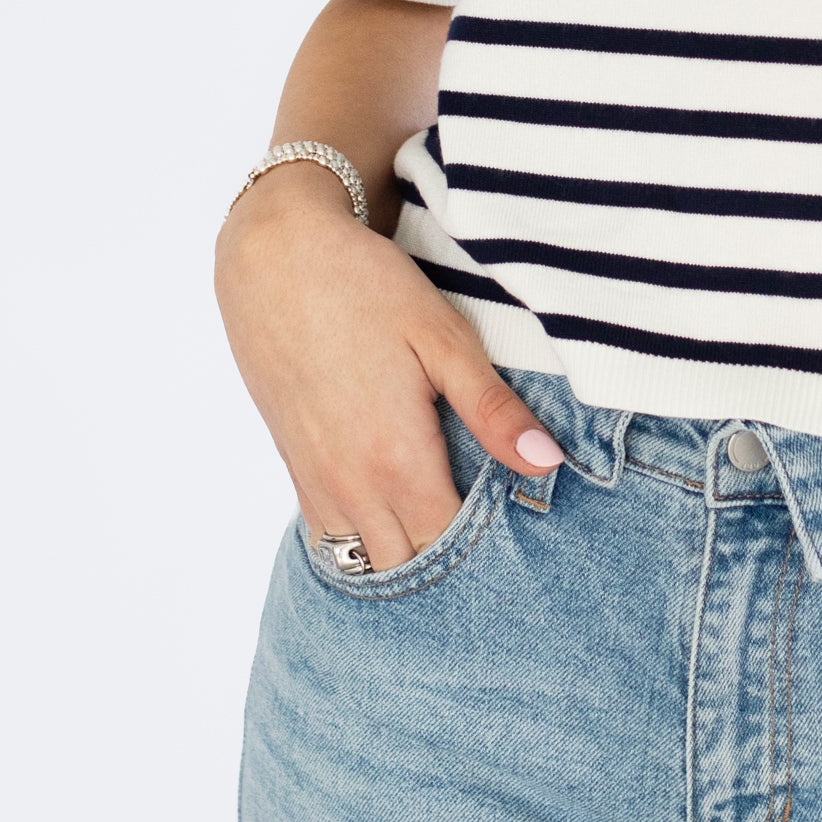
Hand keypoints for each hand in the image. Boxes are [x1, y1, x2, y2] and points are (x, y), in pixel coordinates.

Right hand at [214, 165, 563, 569]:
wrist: (274, 258)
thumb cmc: (366, 287)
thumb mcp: (443, 338)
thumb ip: (493, 410)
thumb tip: (547, 464)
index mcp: (396, 459)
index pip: (451, 543)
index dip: (491, 545)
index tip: (523, 526)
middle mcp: (351, 485)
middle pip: (408, 563)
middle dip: (450, 557)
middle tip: (492, 530)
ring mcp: (316, 481)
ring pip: (363, 560)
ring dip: (404, 554)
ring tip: (445, 522)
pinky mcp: (294, 466)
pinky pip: (328, 537)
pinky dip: (364, 540)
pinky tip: (394, 512)